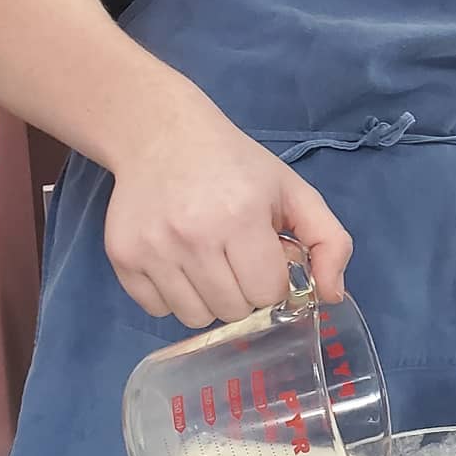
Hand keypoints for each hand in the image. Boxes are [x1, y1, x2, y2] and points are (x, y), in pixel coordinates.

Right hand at [104, 96, 352, 327]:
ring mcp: (153, 249)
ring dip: (211, 299)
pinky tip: (180, 261)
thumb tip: (333, 295)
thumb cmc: (237, 167)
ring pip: (194, 318)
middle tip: (238, 257)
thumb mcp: (294, 192)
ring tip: (210, 261)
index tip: (266, 257)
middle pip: (233, 310)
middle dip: (245, 291)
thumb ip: (329, 241)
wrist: (162, 137)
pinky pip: (156, 310)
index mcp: (241, 217)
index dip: (273, 279)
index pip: (268, 293)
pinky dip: (174, 296)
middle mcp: (193, 237)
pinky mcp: (122, 257)